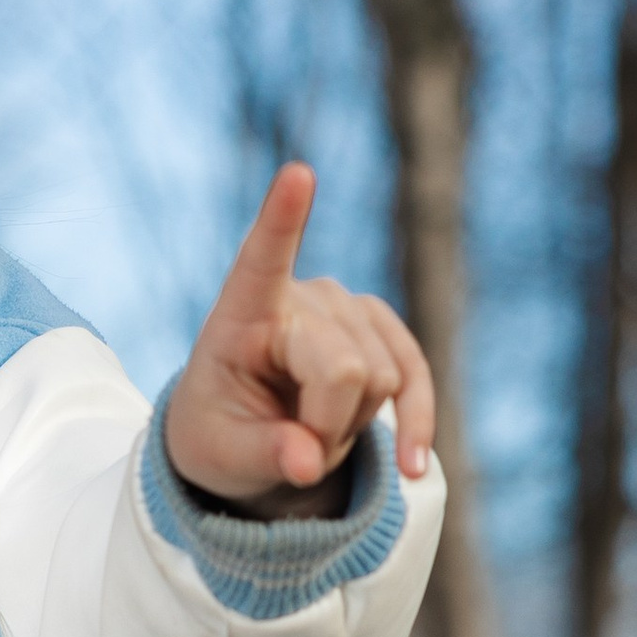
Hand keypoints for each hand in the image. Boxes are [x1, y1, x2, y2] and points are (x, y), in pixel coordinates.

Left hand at [163, 162, 434, 516]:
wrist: (243, 435)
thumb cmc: (220, 435)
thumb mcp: (223, 457)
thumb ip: (264, 455)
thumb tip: (306, 463)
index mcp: (241, 314)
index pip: (261, 260)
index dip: (283, 218)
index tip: (298, 173)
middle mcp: (299, 296)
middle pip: (345, 368)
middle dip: (328, 426)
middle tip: (291, 448)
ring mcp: (345, 307)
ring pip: (381, 380)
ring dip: (352, 427)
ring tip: (310, 430)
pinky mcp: (380, 329)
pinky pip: (414, 378)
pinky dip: (416, 423)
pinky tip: (413, 463)